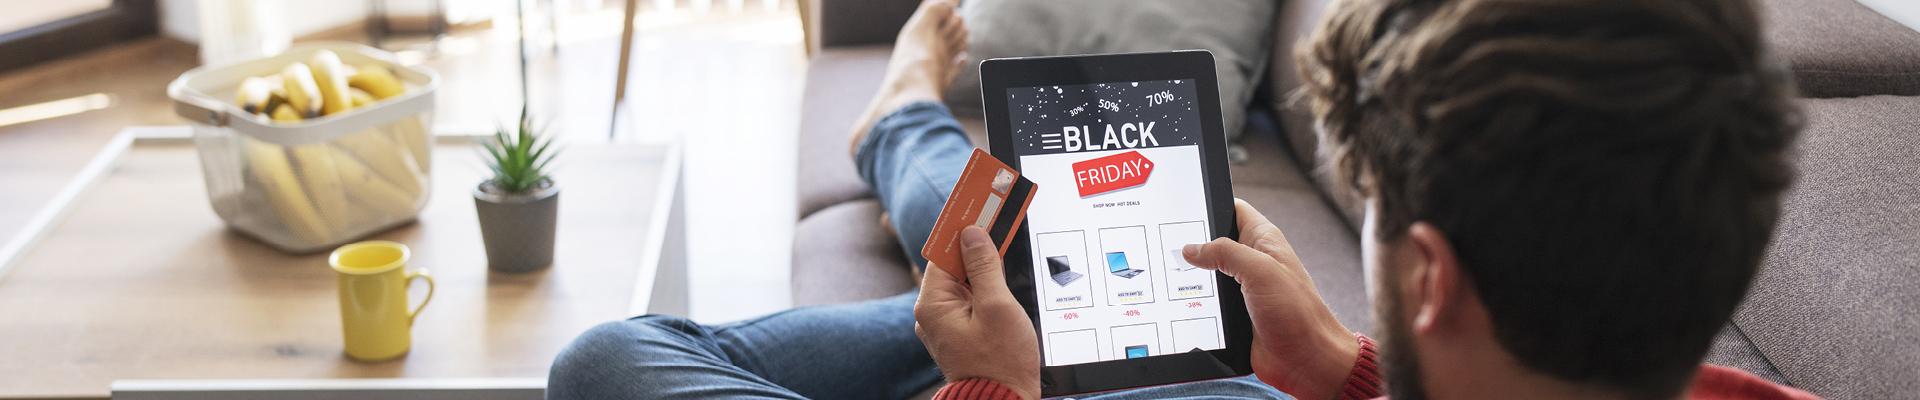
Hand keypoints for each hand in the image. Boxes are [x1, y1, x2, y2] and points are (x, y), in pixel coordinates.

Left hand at [916, 226, 1040, 399]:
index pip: (943, 252)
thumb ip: (984, 266)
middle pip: (953, 264)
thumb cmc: (1001, 362)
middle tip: (997, 216)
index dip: (962, 227)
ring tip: (1003, 239)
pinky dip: (986, 285)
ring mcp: (946, 325)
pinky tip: (1003, 275)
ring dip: (983, 264)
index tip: (977, 203)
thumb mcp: (997, 306)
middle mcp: (934, 314)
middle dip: (976, 243)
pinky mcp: (962, 333)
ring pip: (964, 282)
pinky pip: (971, 299)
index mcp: (934, 305)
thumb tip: (973, 233)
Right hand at [1184, 199, 1357, 399]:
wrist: (1306, 361)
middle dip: (1191, 244)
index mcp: (1263, 241)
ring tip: (1166, 274)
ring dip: (1190, 278)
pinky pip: (1206, 303)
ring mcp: (1241, 289)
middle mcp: (1251, 262)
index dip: (1209, 205)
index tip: (1181, 208)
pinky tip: (1177, 303)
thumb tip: (1192, 248)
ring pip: (1205, 275)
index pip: (1232, 210)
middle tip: (1164, 244)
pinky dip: (1193, 303)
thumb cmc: (1298, 314)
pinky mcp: (1233, 314)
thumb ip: (1225, 252)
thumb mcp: (1261, 271)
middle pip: (1212, 243)